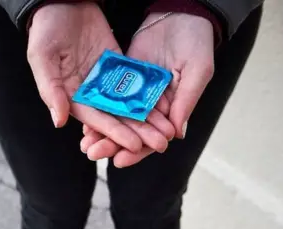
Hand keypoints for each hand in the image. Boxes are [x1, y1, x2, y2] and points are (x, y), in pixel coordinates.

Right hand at [27, 3, 173, 152]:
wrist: (63, 0)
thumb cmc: (46, 28)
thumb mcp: (42, 57)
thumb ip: (51, 89)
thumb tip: (59, 121)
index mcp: (72, 95)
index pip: (96, 119)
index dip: (116, 133)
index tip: (135, 146)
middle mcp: (90, 91)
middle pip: (117, 116)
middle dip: (138, 131)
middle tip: (160, 144)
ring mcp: (105, 78)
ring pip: (128, 103)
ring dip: (146, 118)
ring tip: (166, 131)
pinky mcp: (117, 64)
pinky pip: (134, 81)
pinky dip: (148, 94)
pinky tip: (164, 105)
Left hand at [81, 12, 215, 166]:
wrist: (180, 13)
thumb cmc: (197, 43)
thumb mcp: (197, 71)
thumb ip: (186, 101)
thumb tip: (177, 133)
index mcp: (172, 109)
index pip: (152, 137)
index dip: (137, 150)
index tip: (120, 160)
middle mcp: (152, 104)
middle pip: (130, 130)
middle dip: (112, 144)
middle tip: (94, 153)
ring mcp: (137, 90)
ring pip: (118, 116)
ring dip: (102, 130)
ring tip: (86, 143)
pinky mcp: (124, 75)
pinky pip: (109, 95)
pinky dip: (99, 107)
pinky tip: (85, 119)